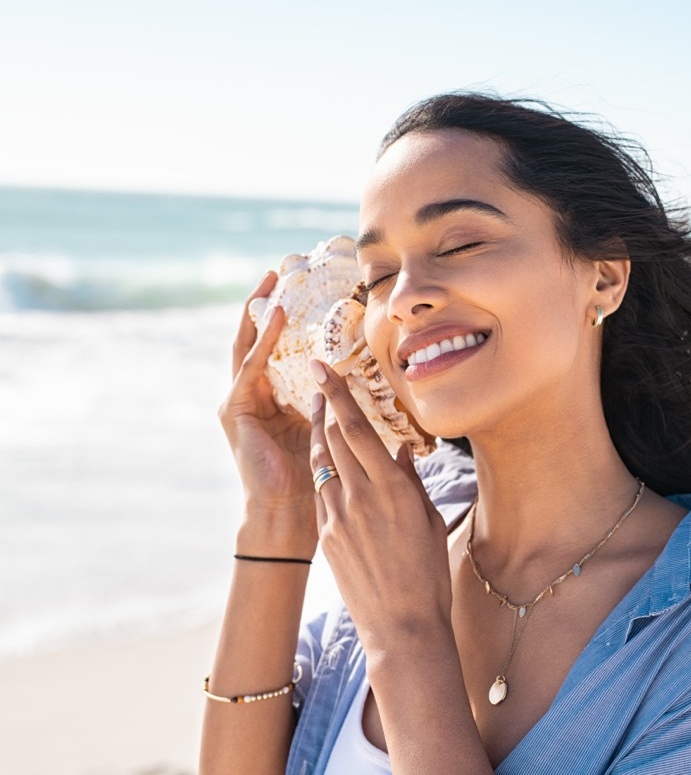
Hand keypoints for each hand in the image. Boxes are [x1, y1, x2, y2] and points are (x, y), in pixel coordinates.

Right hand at [218, 272, 317, 553]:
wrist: (290, 513)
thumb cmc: (316, 477)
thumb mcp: (328, 430)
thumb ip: (335, 406)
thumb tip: (363, 385)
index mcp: (276, 399)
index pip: (279, 349)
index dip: (287, 319)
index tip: (304, 287)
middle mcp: (254, 395)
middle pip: (256, 339)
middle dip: (265, 304)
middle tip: (279, 270)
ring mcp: (240, 401)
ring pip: (248, 345)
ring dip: (259, 312)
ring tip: (272, 281)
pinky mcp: (235, 409)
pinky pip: (251, 366)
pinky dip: (263, 340)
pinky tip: (276, 317)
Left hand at [309, 358, 452, 644]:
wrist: (401, 625)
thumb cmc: (427, 572)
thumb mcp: (428, 520)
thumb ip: (411, 481)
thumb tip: (402, 451)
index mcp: (391, 488)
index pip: (358, 429)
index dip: (338, 395)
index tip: (322, 367)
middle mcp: (359, 497)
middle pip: (334, 438)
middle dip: (325, 407)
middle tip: (318, 380)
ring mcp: (337, 517)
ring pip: (323, 463)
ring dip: (321, 436)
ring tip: (320, 416)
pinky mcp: (327, 537)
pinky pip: (323, 493)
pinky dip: (327, 473)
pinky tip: (331, 467)